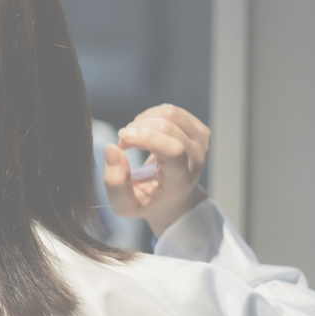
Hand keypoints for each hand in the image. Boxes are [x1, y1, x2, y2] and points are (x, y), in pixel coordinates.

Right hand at [103, 104, 209, 237]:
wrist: (174, 199)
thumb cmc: (148, 201)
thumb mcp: (125, 204)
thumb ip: (115, 183)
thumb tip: (112, 149)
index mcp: (180, 180)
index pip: (173, 150)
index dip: (146, 138)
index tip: (122, 140)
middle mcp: (197, 159)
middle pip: (168, 127)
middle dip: (137, 128)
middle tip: (122, 142)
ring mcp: (202, 143)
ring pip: (170, 114)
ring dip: (143, 120)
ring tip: (134, 136)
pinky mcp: (201, 131)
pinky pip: (173, 111)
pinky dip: (152, 116)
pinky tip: (146, 131)